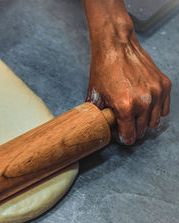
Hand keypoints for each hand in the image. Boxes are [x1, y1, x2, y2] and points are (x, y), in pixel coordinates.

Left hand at [83, 11, 170, 144]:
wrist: (116, 47)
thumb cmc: (103, 70)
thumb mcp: (95, 97)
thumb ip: (100, 116)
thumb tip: (102, 128)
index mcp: (125, 107)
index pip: (129, 137)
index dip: (123, 137)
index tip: (120, 134)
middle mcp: (143, 102)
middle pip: (142, 131)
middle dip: (133, 130)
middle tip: (125, 124)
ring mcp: (156, 93)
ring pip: (155, 122)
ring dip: (144, 122)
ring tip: (134, 115)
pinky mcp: (164, 85)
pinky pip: (164, 108)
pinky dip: (155, 111)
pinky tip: (144, 106)